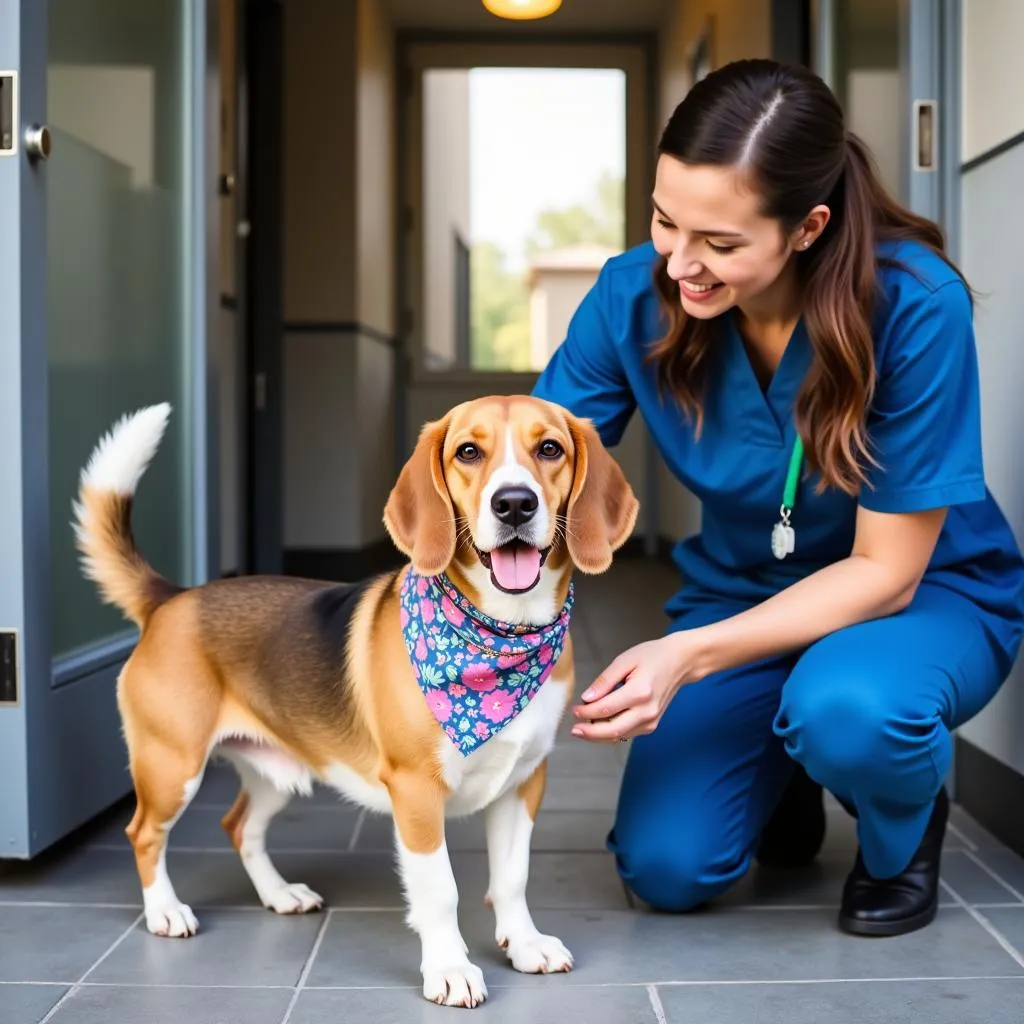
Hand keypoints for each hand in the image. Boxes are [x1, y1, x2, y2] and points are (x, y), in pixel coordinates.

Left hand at [570, 633, 695, 742]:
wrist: (680, 661)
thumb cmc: (653, 656)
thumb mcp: (624, 660)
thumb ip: (604, 681)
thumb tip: (586, 698)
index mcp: (639, 692)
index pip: (605, 709)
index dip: (586, 712)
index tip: (574, 709)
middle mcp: (646, 711)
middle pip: (612, 730)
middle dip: (590, 732)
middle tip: (574, 729)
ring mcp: (651, 720)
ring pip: (619, 735)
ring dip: (599, 735)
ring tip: (582, 729)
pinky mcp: (652, 724)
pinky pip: (627, 733)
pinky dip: (611, 733)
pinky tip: (599, 726)